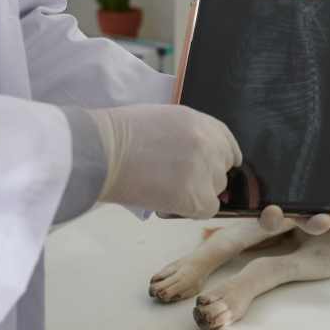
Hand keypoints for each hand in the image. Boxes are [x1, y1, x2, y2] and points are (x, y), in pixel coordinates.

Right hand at [86, 104, 240, 218]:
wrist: (102, 151)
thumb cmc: (121, 134)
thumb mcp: (164, 119)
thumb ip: (188, 135)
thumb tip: (198, 156)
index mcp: (201, 122)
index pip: (227, 142)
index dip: (221, 156)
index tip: (213, 165)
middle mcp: (209, 143)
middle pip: (222, 167)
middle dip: (205, 175)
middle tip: (178, 179)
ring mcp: (205, 170)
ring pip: (215, 188)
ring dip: (197, 192)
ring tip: (168, 189)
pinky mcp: (196, 196)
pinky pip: (208, 209)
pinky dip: (192, 209)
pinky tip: (172, 202)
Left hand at [256, 124, 329, 234]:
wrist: (238, 121)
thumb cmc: (280, 125)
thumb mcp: (309, 122)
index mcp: (326, 171)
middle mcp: (313, 192)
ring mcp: (290, 203)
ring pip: (309, 222)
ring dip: (317, 223)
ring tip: (321, 220)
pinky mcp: (262, 208)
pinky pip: (271, 221)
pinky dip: (274, 218)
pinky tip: (271, 209)